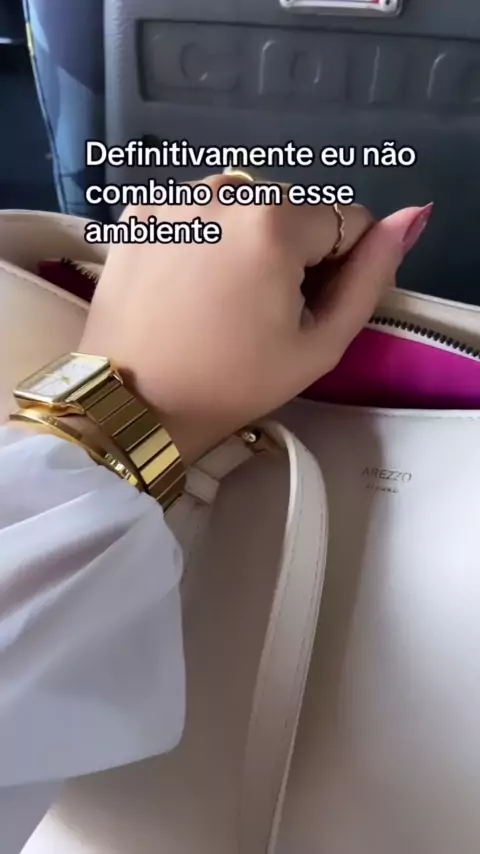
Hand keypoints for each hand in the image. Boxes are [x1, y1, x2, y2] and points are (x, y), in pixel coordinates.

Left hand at [80, 175, 431, 462]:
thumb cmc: (233, 384)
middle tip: (264, 312)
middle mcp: (222, 190)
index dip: (341, 267)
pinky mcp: (138, 216)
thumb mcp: (319, 344)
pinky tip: (190, 285)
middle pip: (293, 209)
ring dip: (251, 240)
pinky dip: (207, 239)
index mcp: (273, 220)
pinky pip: (197, 213)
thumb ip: (370, 277)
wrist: (133, 405)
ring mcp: (174, 199)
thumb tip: (409, 218)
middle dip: (294, 250)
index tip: (308, 309)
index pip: (345, 220)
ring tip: (225, 298)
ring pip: (245, 205)